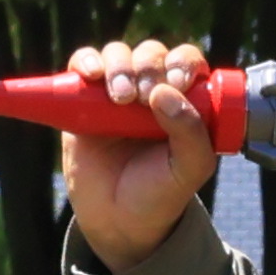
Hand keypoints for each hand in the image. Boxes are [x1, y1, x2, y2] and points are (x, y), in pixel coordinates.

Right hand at [55, 38, 222, 268]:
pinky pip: (83, 66)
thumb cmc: (161, 193)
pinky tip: (91, 75)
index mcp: (186, 101)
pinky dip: (85, 61)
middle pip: (152, 54)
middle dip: (148, 67)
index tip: (177, 83)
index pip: (187, 63)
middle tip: (143, 97)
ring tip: (120, 96)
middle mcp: (153, 91)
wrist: (118, 220)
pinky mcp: (83, 100)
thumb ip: (192, 134)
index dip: (182, 63)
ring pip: (119, 54)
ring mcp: (117, 93)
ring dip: (119, 65)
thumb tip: (166, 92)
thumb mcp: (190, 169)